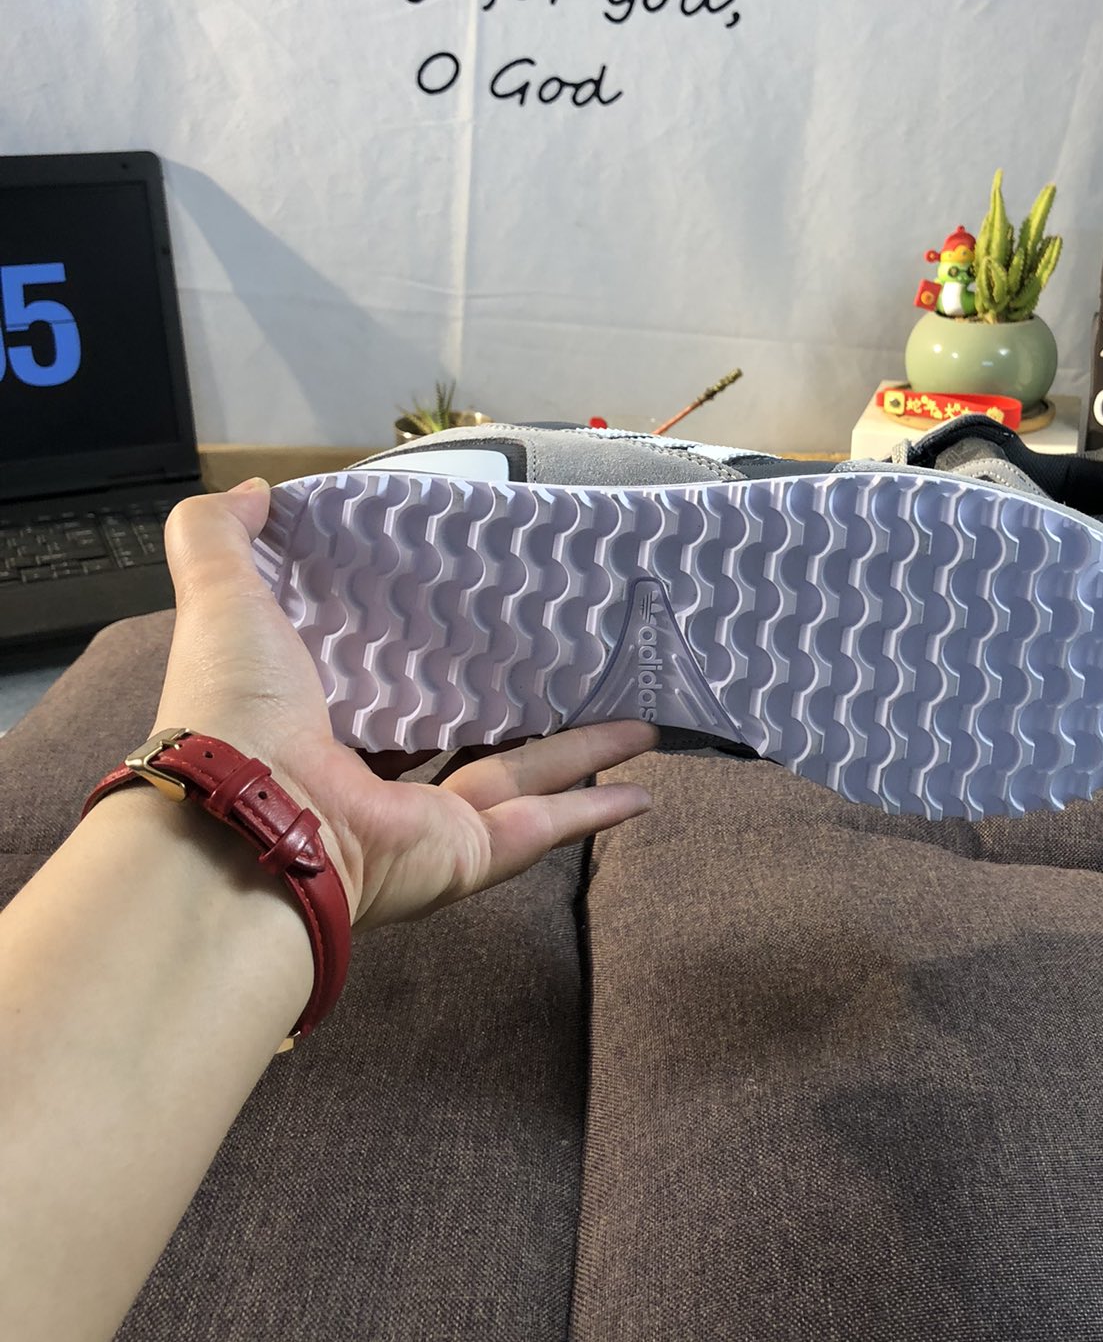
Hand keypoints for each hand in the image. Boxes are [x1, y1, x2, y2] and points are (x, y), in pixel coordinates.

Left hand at [154, 479, 657, 930]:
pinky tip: (642, 793)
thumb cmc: (236, 710)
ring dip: (584, 753)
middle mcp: (376, 778)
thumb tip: (255, 491)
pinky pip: (546, 826)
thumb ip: (221, 537)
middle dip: (524, 708)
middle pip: (470, 735)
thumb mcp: (223, 598)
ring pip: (525, 776)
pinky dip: (595, 812)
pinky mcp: (468, 851)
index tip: (478, 616)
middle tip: (574, 668)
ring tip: (639, 722)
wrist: (249, 819)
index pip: (387, 684)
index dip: (431, 651)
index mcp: (320, 723)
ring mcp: (428, 820)